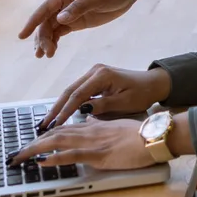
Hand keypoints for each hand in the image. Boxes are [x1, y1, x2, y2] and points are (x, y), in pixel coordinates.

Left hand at [10, 118, 156, 170]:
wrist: (154, 135)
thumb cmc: (139, 132)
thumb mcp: (116, 124)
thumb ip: (101, 121)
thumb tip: (87, 118)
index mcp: (93, 125)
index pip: (62, 129)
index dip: (43, 136)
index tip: (29, 143)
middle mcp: (89, 131)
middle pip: (54, 135)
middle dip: (31, 144)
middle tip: (14, 155)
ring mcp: (93, 142)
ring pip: (58, 142)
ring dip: (35, 149)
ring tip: (19, 157)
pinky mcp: (99, 154)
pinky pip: (73, 154)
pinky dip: (55, 157)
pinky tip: (41, 161)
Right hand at [18, 0, 141, 57]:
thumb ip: (80, 7)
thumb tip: (60, 19)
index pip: (45, 9)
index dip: (33, 22)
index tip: (22, 36)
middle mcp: (65, 3)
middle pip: (46, 22)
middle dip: (42, 38)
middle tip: (44, 54)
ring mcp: (70, 13)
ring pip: (52, 29)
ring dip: (46, 41)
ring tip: (44, 56)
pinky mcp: (78, 22)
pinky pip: (61, 32)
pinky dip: (55, 41)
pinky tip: (52, 51)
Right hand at [39, 65, 171, 130]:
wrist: (153, 84)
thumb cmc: (142, 94)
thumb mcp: (124, 103)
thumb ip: (102, 106)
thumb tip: (81, 110)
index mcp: (102, 75)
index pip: (77, 95)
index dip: (64, 111)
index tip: (54, 125)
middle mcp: (95, 71)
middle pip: (69, 91)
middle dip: (55, 109)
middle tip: (43, 125)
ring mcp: (94, 73)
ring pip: (71, 91)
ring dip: (59, 107)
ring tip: (47, 123)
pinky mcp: (95, 79)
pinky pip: (78, 92)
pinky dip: (69, 104)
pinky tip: (60, 115)